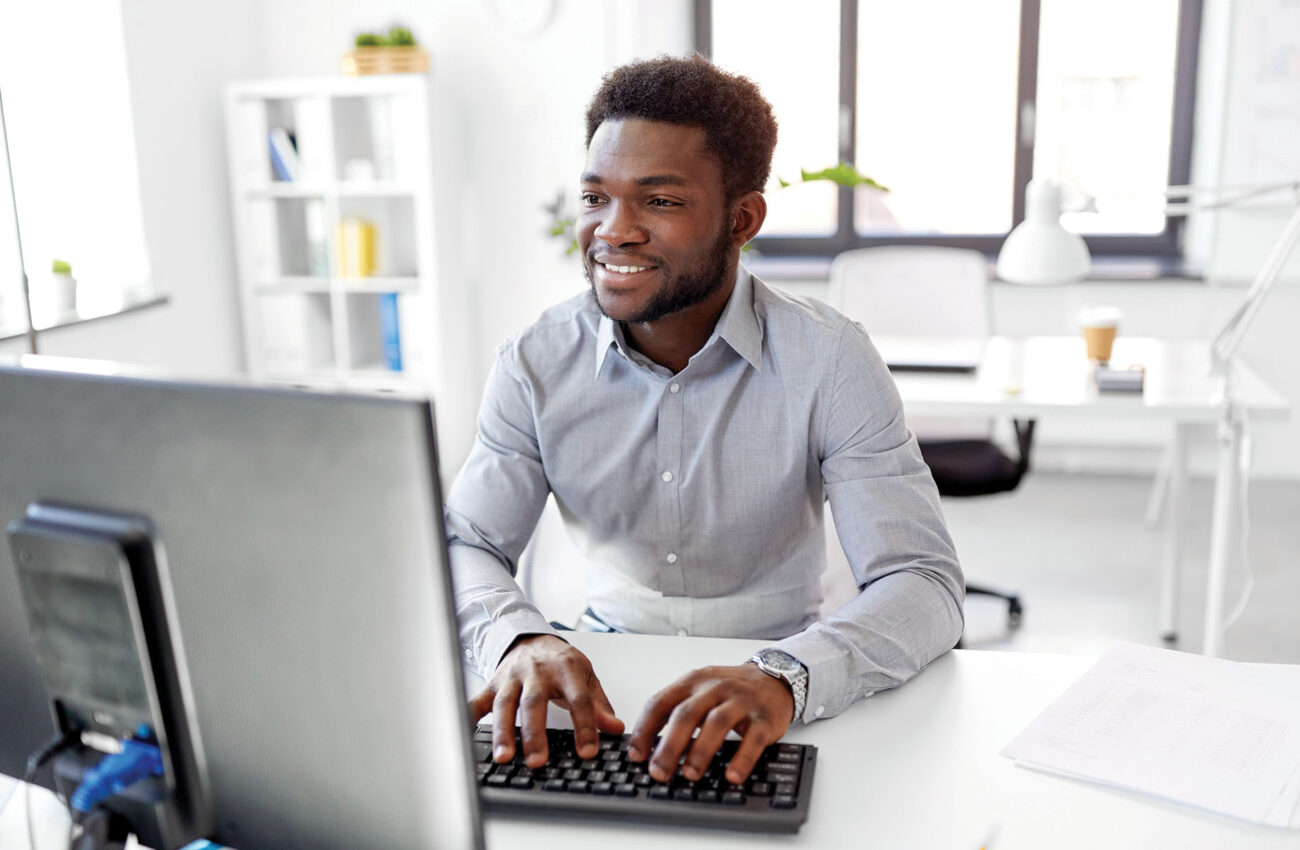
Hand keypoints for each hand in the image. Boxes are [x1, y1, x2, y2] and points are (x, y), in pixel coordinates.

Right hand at [468, 634, 623, 767]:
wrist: (531, 639)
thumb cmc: (561, 662)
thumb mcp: (586, 678)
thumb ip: (599, 704)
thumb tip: (615, 728)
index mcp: (566, 669)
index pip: (578, 699)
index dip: (585, 725)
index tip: (588, 751)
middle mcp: (537, 672)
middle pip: (534, 702)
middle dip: (535, 733)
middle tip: (538, 761)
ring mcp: (512, 677)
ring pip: (504, 704)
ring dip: (503, 731)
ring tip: (504, 757)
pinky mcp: (492, 683)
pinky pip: (477, 700)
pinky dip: (469, 716)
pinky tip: (465, 734)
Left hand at [628, 664, 793, 785]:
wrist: (773, 678)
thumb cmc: (729, 690)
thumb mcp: (698, 691)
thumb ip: (675, 712)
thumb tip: (647, 748)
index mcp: (692, 681)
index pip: (660, 703)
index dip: (644, 730)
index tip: (636, 755)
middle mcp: (714, 688)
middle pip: (686, 714)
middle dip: (669, 746)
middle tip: (658, 772)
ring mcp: (740, 701)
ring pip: (716, 723)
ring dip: (700, 751)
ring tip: (690, 774)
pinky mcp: (764, 717)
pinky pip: (753, 739)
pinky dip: (742, 759)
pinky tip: (732, 776)